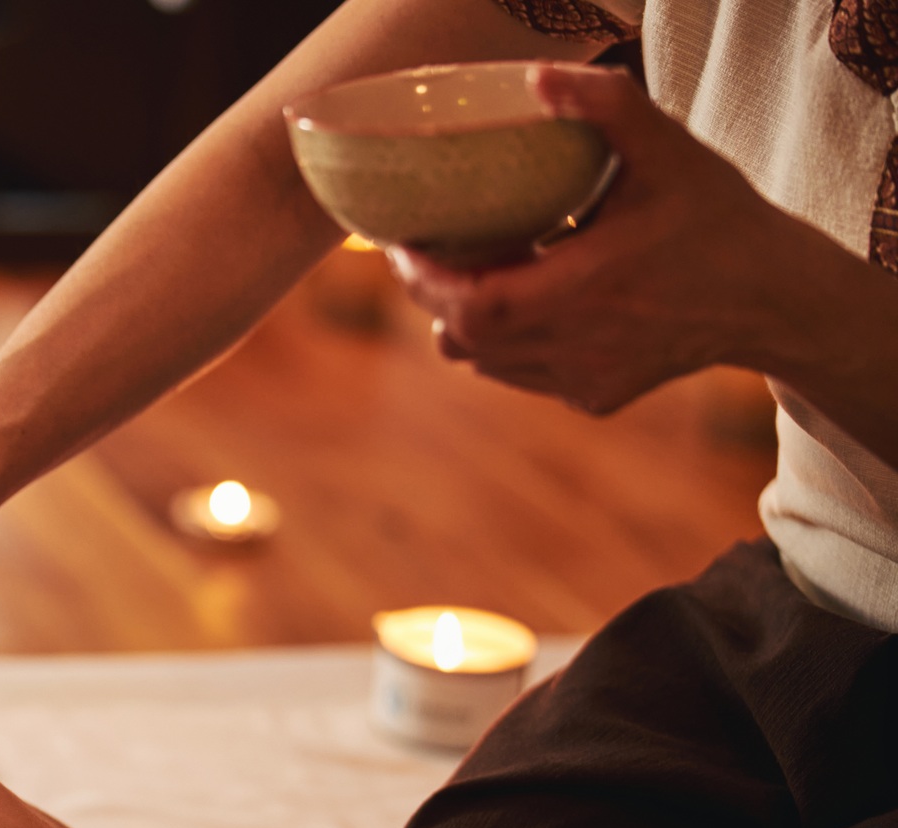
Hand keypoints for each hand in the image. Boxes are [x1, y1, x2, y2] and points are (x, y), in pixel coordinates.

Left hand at [388, 63, 810, 415]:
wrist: (772, 295)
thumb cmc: (715, 217)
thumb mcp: (668, 150)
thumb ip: (606, 107)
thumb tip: (538, 78)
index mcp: (590, 289)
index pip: (472, 306)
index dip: (425, 281)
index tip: (405, 243)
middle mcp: (580, 346)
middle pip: (463, 339)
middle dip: (435, 296)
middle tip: (429, 252)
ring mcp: (585, 381)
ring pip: (485, 363)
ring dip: (468, 320)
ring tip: (483, 271)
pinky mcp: (594, 399)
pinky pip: (520, 374)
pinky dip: (507, 343)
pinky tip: (531, 302)